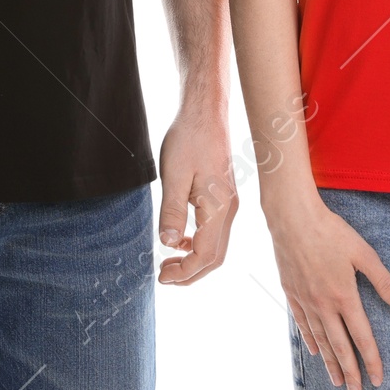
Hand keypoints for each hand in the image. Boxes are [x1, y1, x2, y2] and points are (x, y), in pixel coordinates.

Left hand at [156, 104, 236, 285]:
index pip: (205, 256)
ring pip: (216, 246)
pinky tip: (180, 239)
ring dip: (194, 260)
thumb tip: (168, 244)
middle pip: (214, 257)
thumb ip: (172, 212)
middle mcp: (229, 209)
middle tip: (163, 276)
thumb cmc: (189, 138)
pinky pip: (215, 231)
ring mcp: (229, 203)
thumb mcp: (174, 175)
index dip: (184, 273)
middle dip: (190, 273)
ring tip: (168, 261)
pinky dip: (198, 244)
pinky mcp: (224, 196)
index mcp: (218, 208)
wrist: (205, 112)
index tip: (160, 276)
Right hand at [268, 190, 389, 389]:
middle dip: (350, 372)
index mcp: (344, 296)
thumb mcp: (363, 253)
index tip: (377, 380)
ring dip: (330, 363)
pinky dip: (310, 341)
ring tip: (337, 382)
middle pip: (339, 346)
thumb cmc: (331, 231)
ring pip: (320, 340)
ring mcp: (305, 301)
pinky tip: (315, 351)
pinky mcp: (291, 293)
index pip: (361, 337)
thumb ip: (383, 281)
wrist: (292, 218)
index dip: (371, 360)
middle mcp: (324, 305)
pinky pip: (302, 324)